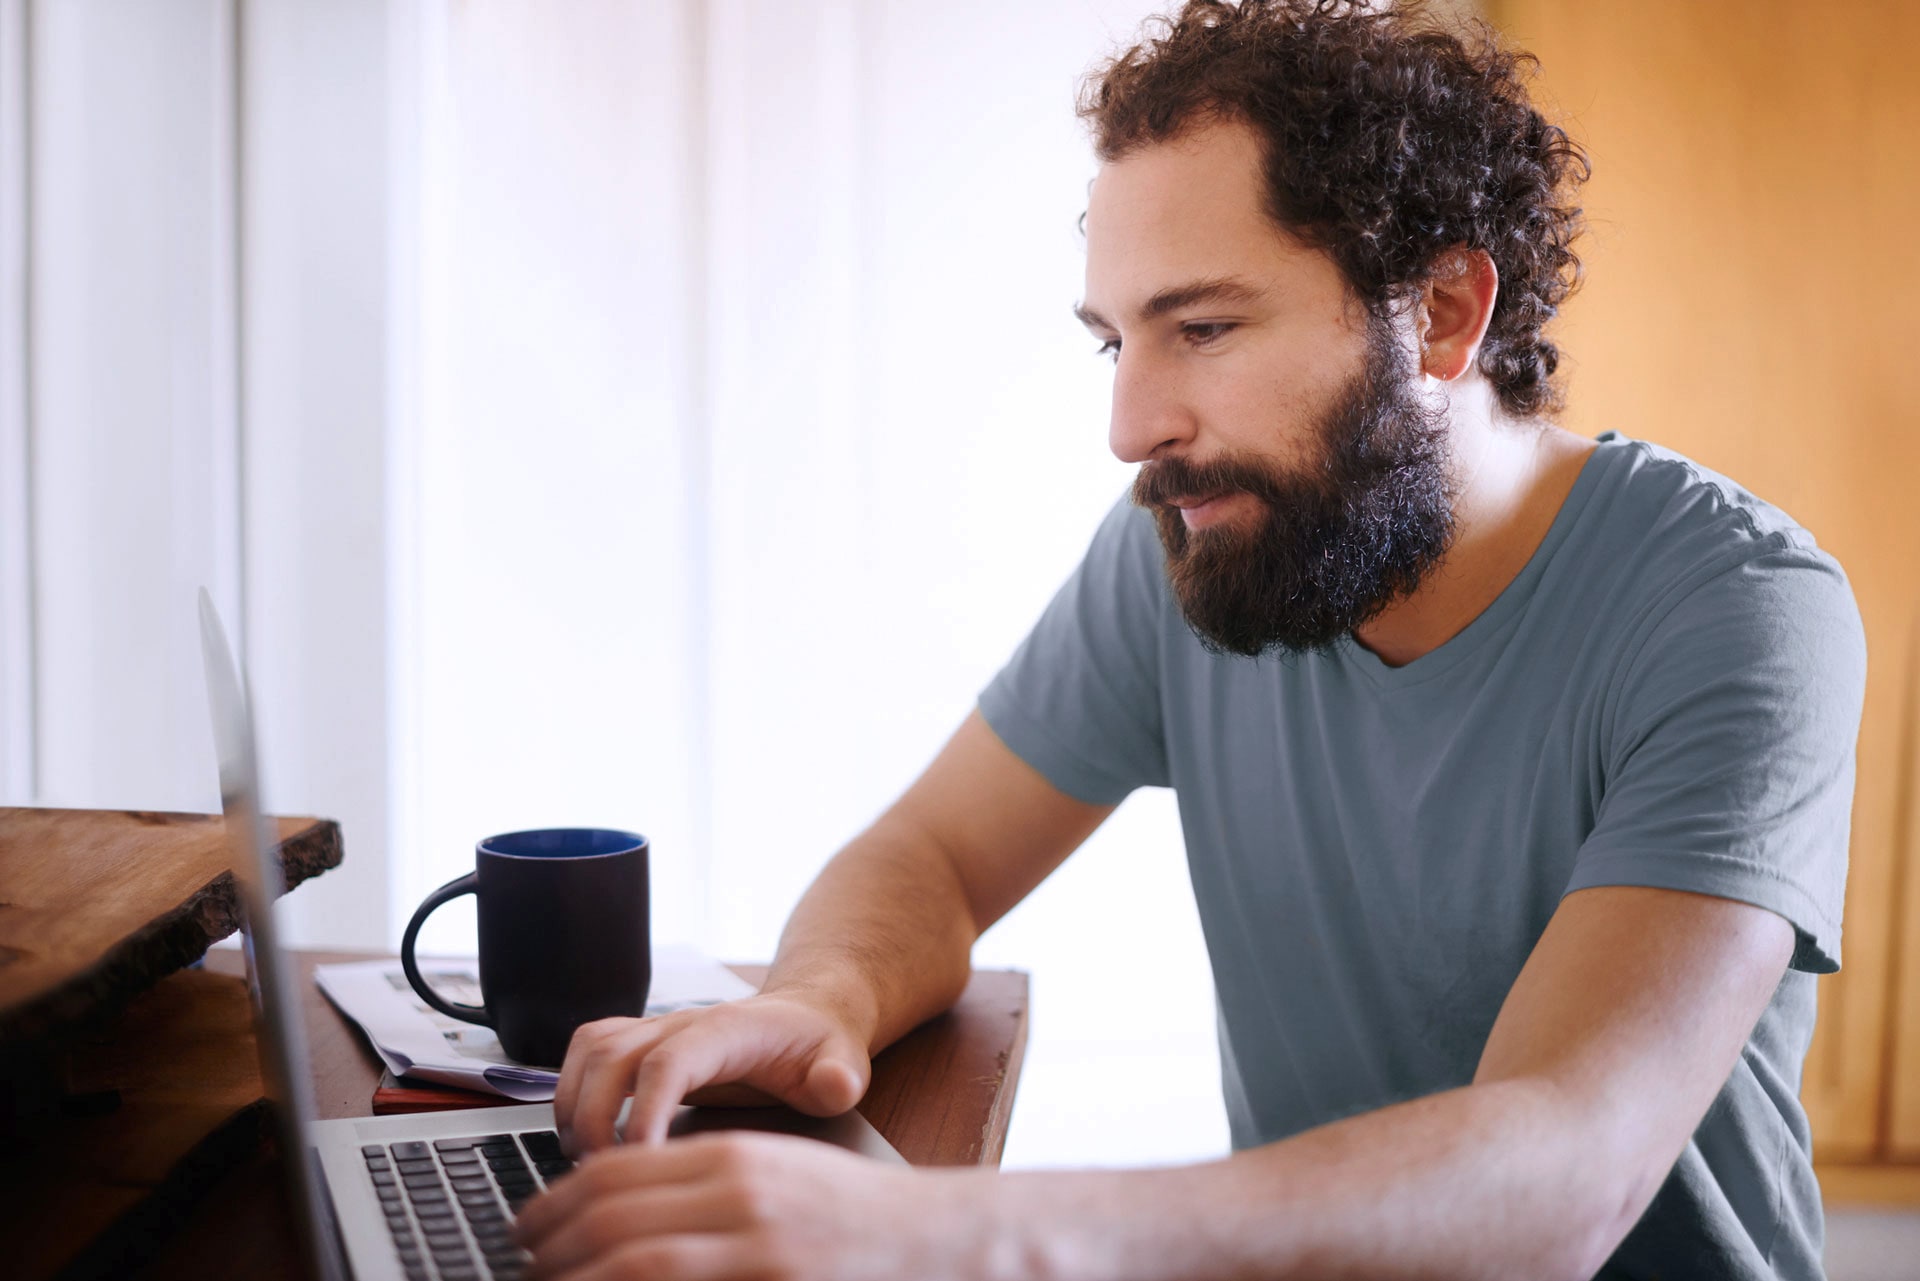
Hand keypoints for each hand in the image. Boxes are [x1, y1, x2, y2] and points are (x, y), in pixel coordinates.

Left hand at [514, 1131, 990, 1280]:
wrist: (940, 1240)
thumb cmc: (856, 1217)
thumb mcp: (775, 1175)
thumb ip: (703, 1183)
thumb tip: (618, 1209)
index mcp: (734, 1156)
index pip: (615, 1170)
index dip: (556, 1202)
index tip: (530, 1227)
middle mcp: (739, 1194)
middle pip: (610, 1215)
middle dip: (550, 1248)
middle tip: (524, 1265)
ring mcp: (755, 1248)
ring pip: (630, 1259)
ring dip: (575, 1276)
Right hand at [554, 994, 871, 1152]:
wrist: (808, 1014)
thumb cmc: (818, 1046)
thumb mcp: (844, 1062)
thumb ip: (839, 1077)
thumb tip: (832, 1085)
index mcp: (729, 1029)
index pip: (670, 1060)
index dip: (645, 1108)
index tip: (640, 1157)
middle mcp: (684, 1022)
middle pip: (613, 1053)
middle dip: (594, 1114)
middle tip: (601, 1173)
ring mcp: (658, 1028)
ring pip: (591, 1048)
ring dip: (573, 1102)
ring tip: (583, 1159)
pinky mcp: (642, 1041)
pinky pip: (588, 1051)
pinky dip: (570, 1089)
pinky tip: (580, 1136)